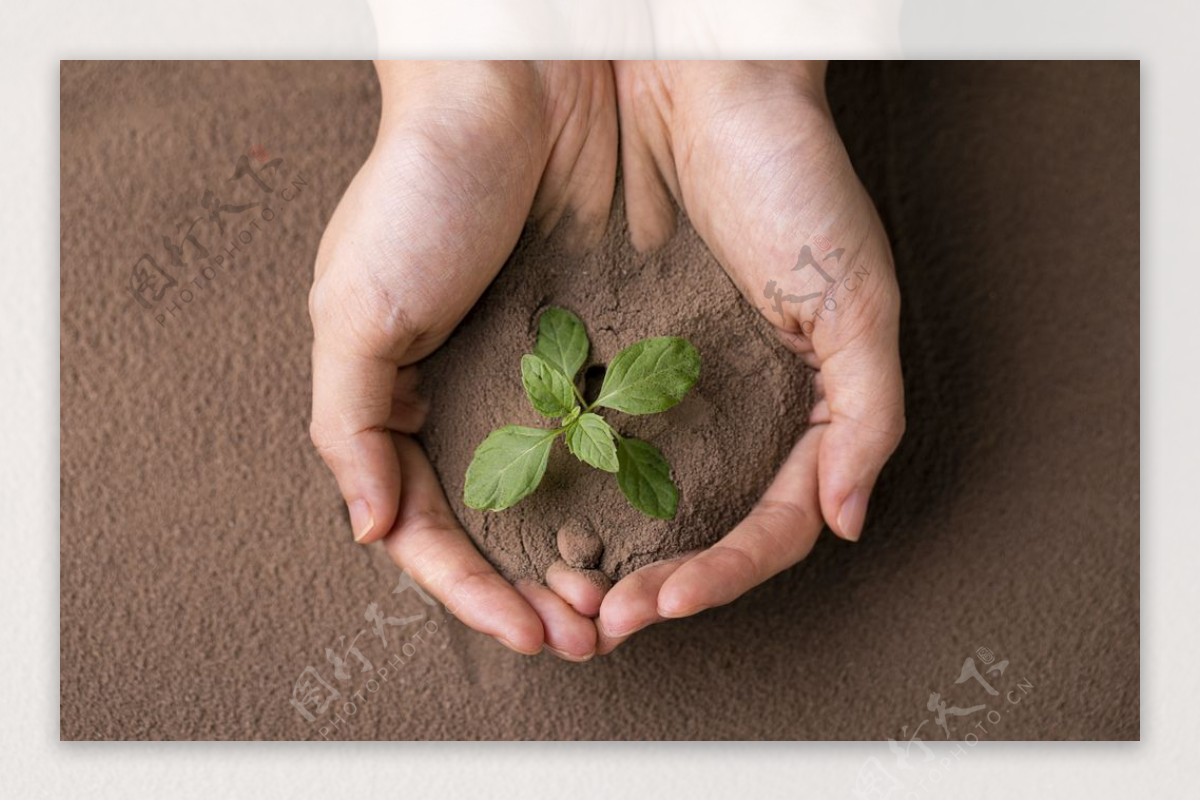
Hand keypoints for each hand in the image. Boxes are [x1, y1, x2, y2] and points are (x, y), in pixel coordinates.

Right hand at [308, 61, 617, 658]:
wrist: (518, 87)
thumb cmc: (419, 189)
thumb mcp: (354, 311)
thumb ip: (350, 426)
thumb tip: (366, 527)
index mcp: (409, 401)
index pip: (432, 526)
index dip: (472, 588)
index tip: (523, 632)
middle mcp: (482, 397)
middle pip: (507, 525)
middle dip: (540, 588)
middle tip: (583, 634)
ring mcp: (548, 375)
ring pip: (568, 494)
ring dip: (591, 554)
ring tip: (619, 603)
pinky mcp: (610, 343)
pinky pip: (622, 437)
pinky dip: (630, 489)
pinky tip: (647, 526)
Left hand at [596, 61, 904, 652]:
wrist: (694, 79)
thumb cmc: (789, 174)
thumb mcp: (855, 298)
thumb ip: (865, 414)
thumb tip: (848, 521)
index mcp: (789, 405)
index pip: (766, 524)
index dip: (720, 575)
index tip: (664, 600)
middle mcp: (718, 402)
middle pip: (692, 526)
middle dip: (653, 586)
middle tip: (604, 621)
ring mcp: (652, 379)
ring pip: (627, 498)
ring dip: (596, 554)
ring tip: (562, 597)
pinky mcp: (586, 344)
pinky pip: (566, 437)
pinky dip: (553, 489)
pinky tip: (529, 519)